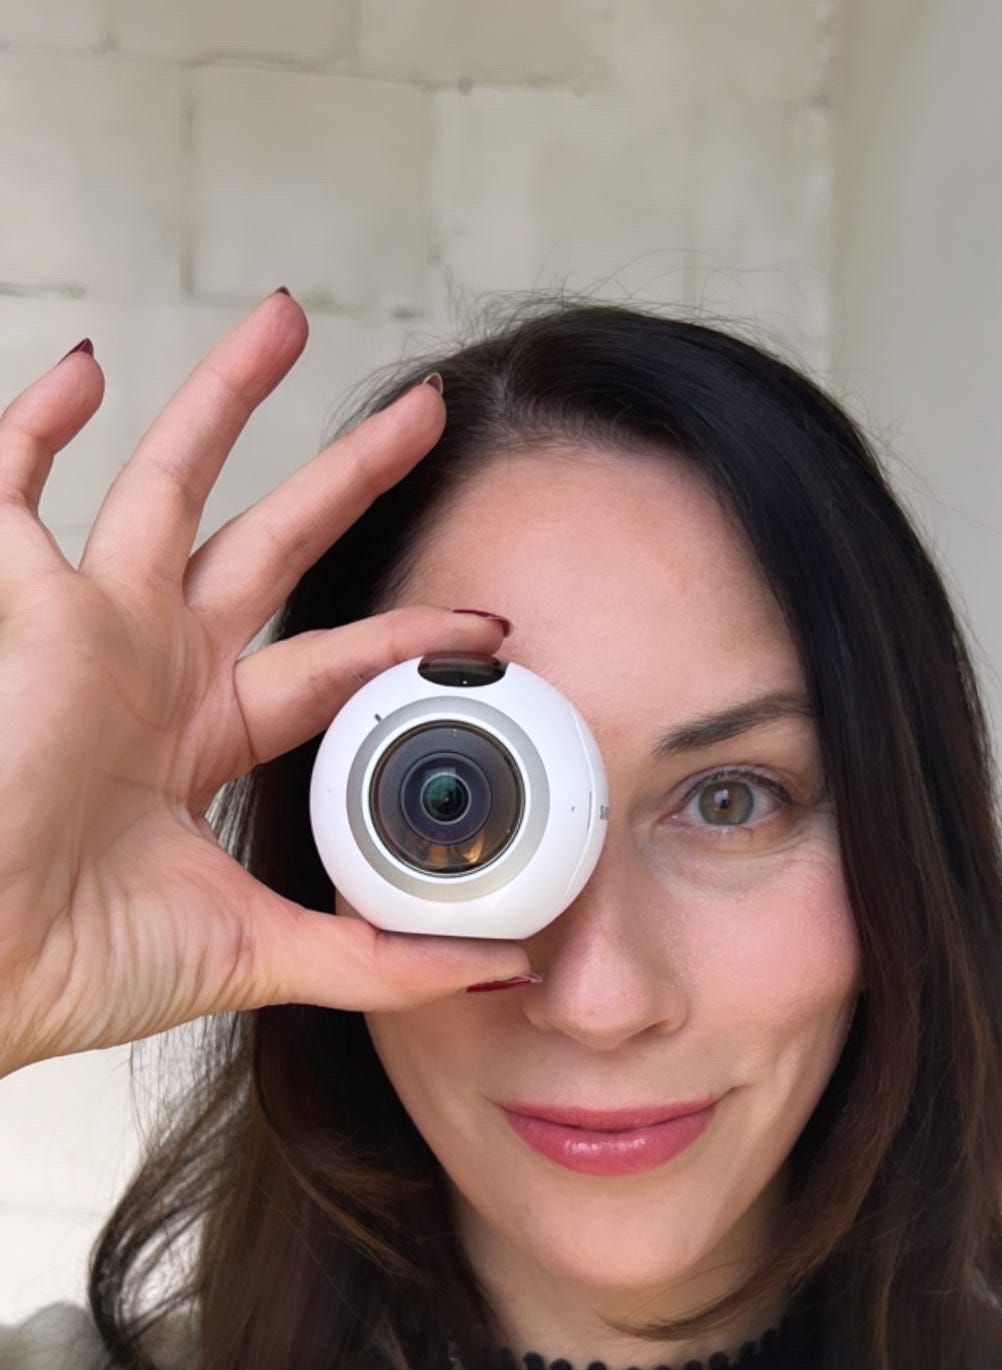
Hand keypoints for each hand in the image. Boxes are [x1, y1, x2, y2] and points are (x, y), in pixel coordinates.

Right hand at [0, 292, 530, 1075]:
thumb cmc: (84, 959)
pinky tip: (80, 372)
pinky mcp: (24, 608)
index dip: (406, 638)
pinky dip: (36, 427)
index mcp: (204, 734)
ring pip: (167, 481)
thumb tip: (504, 970)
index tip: (487, 624)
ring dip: (223, 398)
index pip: (331, 661)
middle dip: (349, 479)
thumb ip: (380, 957)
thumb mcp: (260, 951)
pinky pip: (13, 488)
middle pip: (274, 542)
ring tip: (287, 319)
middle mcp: (155, 666)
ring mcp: (89, 627)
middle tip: (426, 414)